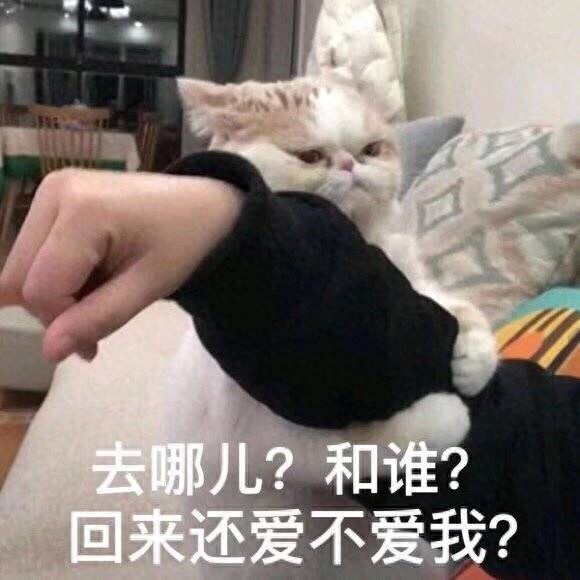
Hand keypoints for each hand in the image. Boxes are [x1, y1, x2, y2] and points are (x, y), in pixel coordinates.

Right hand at [0, 169, 241, 362]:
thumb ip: (99, 318)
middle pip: (20, 277)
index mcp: (81, 209)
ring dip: (54, 296)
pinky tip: (89, 279)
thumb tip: (48, 351)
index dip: (61, 324)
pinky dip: (55, 276)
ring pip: (21, 267)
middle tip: (95, 327)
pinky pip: (33, 252)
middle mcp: (55, 191)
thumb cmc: (185, 243)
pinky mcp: (54, 195)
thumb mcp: (149, 286)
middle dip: (53, 312)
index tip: (94, 345)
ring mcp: (51, 189)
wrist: (203, 205)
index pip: (39, 288)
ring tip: (100, 297)